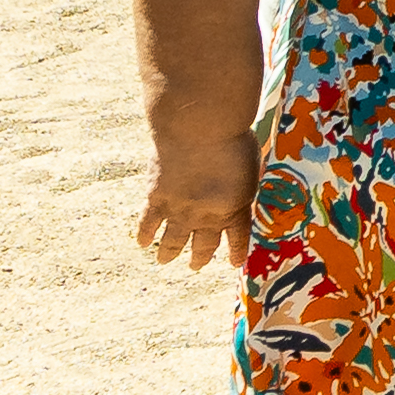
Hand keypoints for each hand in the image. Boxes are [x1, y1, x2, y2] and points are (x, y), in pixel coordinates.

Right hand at [133, 132, 257, 269]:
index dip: (235, 253)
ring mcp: (179, 211)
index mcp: (235, 209)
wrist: (199, 128)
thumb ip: (245, 182)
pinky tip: (143, 243)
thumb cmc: (233, 138)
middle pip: (203, 245)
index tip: (232, 263)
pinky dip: (145, 234)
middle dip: (200, 257)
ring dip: (169, 253)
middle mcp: (207, 217)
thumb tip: (243, 185)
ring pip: (173, 241)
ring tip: (164, 261)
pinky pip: (148, 224)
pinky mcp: (156, 199)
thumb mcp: (252, 165)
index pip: (237, 239)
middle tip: (196, 266)